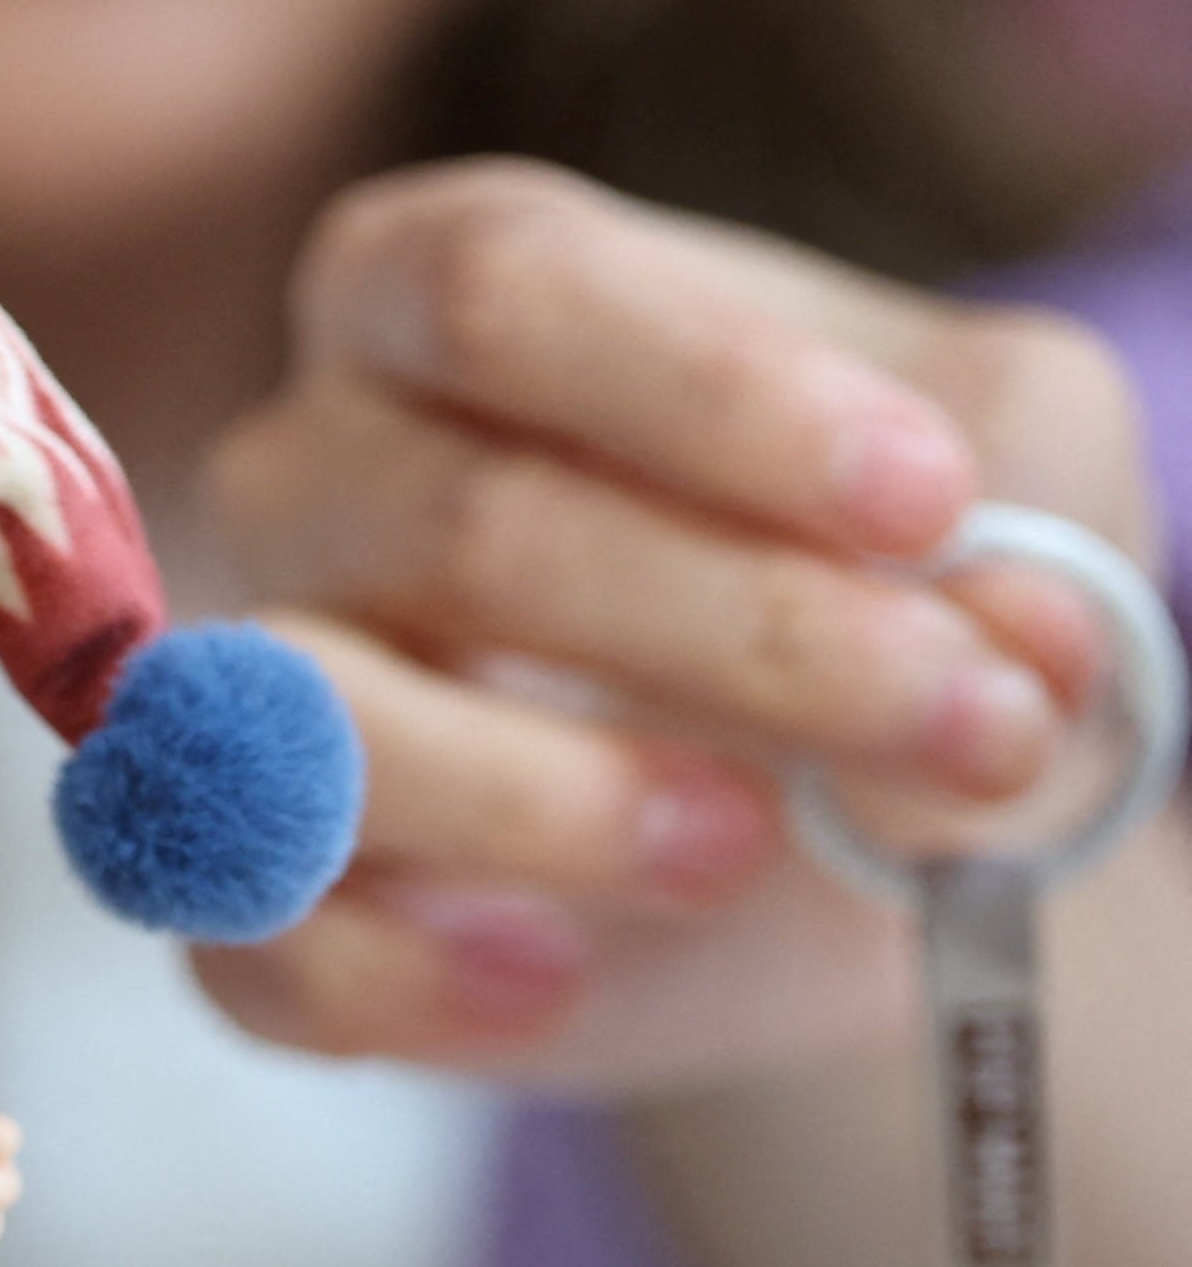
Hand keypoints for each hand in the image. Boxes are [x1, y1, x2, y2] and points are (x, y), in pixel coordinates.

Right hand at [201, 159, 1160, 1087]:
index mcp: (436, 294)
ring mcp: (244, 696)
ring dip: (550, 800)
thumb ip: (1022, 488)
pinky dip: (407, 974)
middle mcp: (305, 472)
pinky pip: (262, 949)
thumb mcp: (1008, 475)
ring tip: (749, 847)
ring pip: (312, 728)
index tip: (928, 503)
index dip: (711, 394)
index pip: (498, 289)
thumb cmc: (881, 591)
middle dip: (746, 636)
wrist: (850, 855)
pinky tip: (553, 978)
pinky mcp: (250, 910)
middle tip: (965, 727)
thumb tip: (1010, 633)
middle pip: (456, 521)